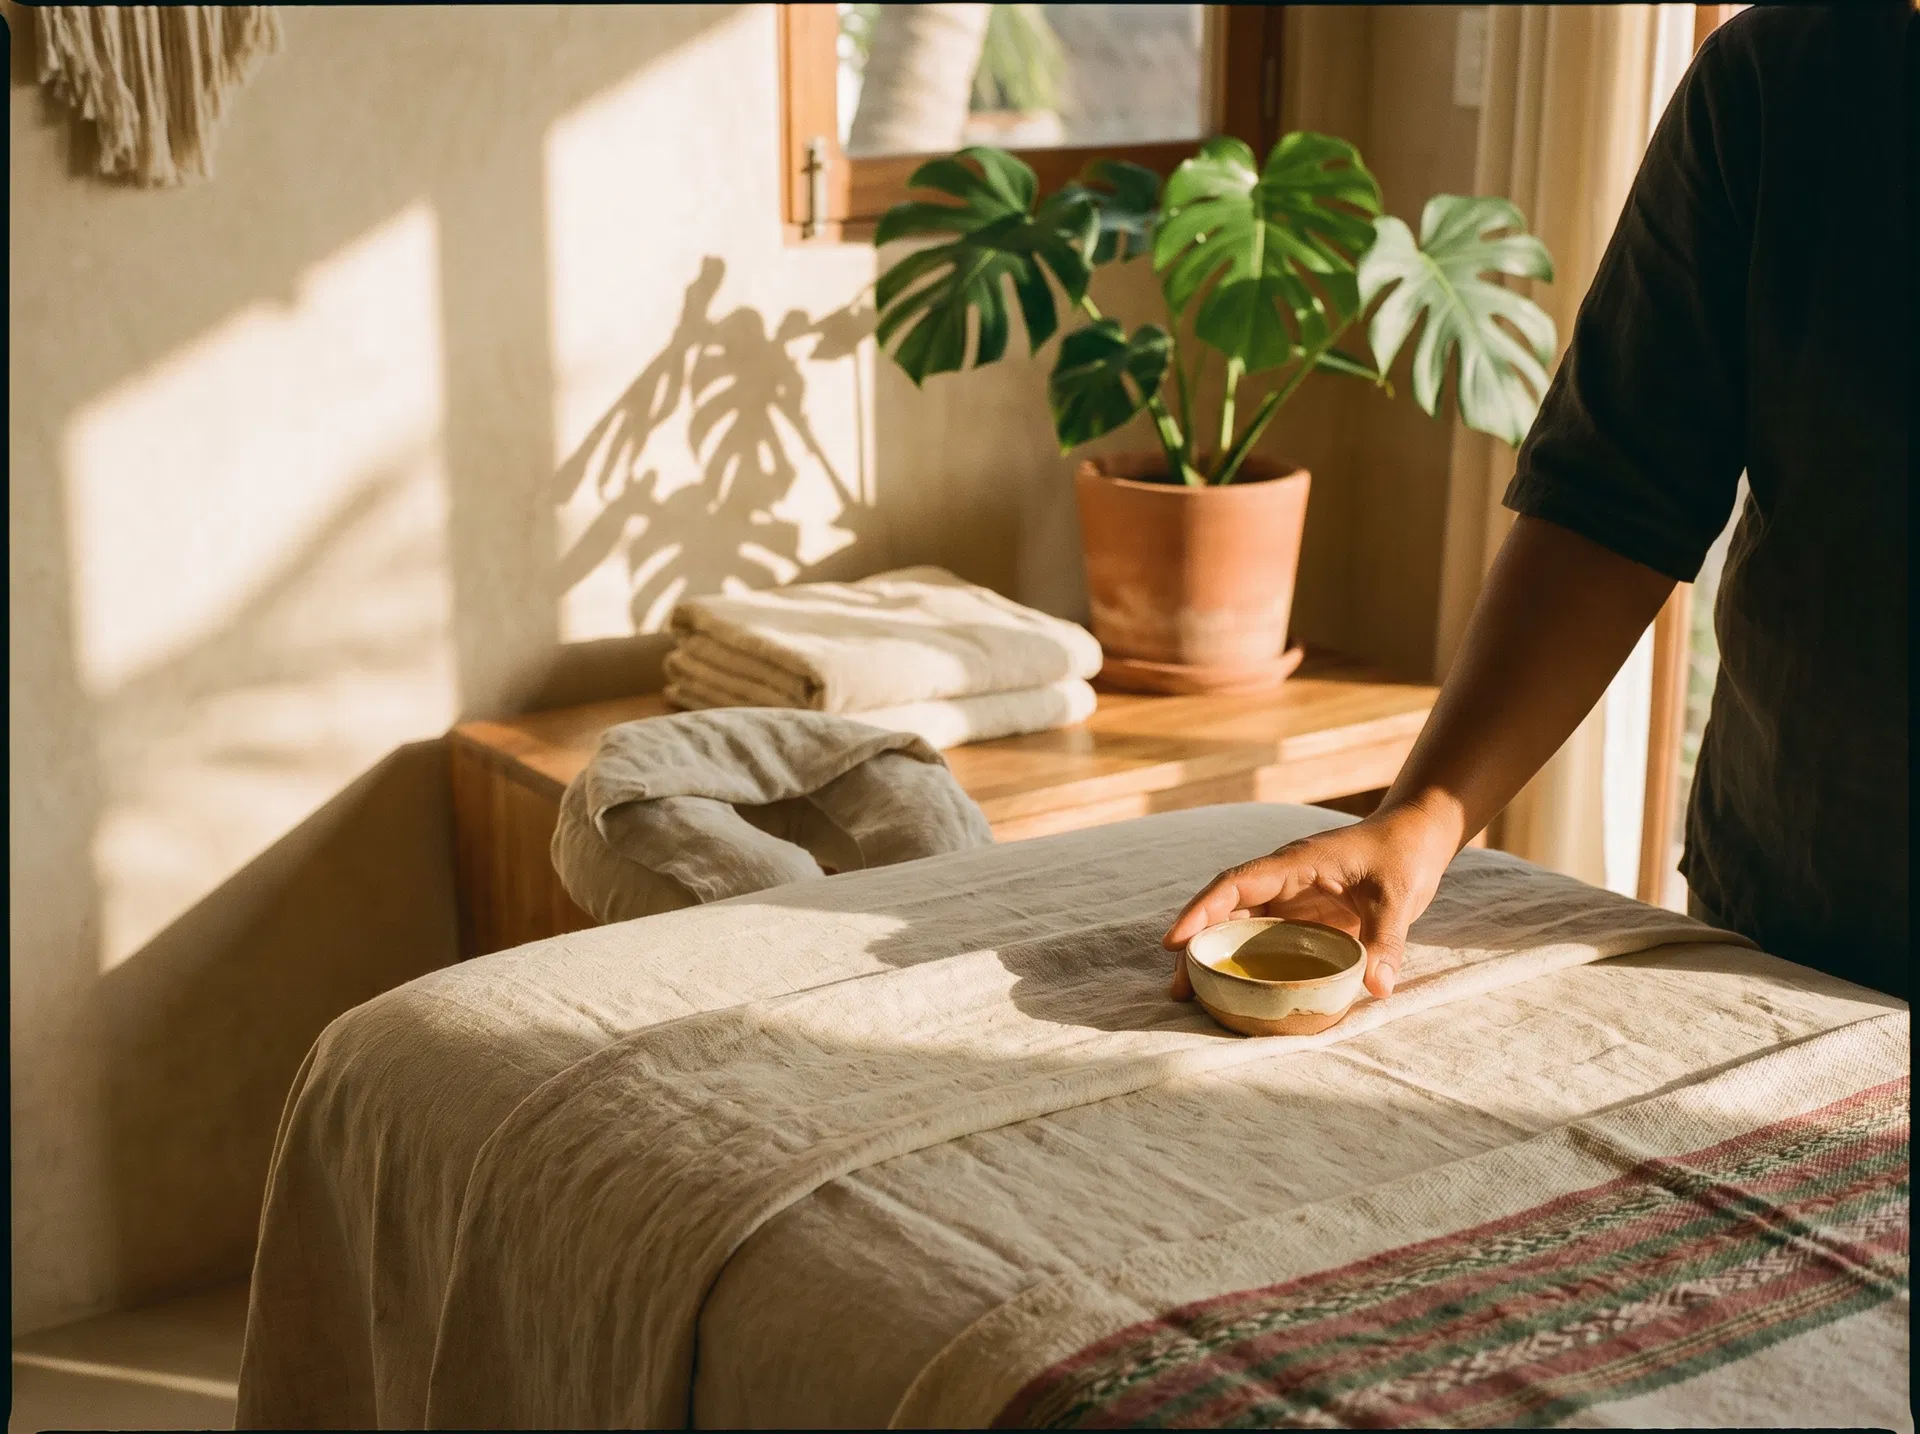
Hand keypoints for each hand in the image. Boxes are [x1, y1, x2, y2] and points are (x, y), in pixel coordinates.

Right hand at [1162, 806, 1458, 1001]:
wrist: (1413, 841)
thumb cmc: (1401, 856)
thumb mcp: (1398, 897)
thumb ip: (1386, 939)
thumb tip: (1377, 988)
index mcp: (1294, 864)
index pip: (1235, 884)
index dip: (1202, 911)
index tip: (1176, 941)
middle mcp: (1281, 880)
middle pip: (1224, 910)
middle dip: (1196, 945)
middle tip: (1179, 988)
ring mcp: (1288, 900)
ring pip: (1237, 926)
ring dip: (1214, 956)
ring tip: (1192, 996)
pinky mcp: (1299, 918)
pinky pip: (1263, 941)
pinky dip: (1244, 963)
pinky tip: (1235, 992)